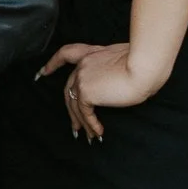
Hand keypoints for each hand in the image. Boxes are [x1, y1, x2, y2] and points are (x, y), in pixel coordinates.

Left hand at [38, 41, 167, 141]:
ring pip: (75, 104)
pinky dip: (91, 124)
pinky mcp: (86, 92)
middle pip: (69, 89)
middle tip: (75, 127)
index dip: (52, 63)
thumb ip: (112, 69)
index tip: (43, 72)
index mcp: (93, 52)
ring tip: (88, 136)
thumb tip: (113, 84)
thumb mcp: (125, 61)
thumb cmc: (144, 64)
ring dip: (81, 122)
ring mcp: (83, 77)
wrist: (145, 67)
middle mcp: (84, 63)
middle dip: (71, 110)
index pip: (66, 54)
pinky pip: (84, 112)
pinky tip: (98, 133)